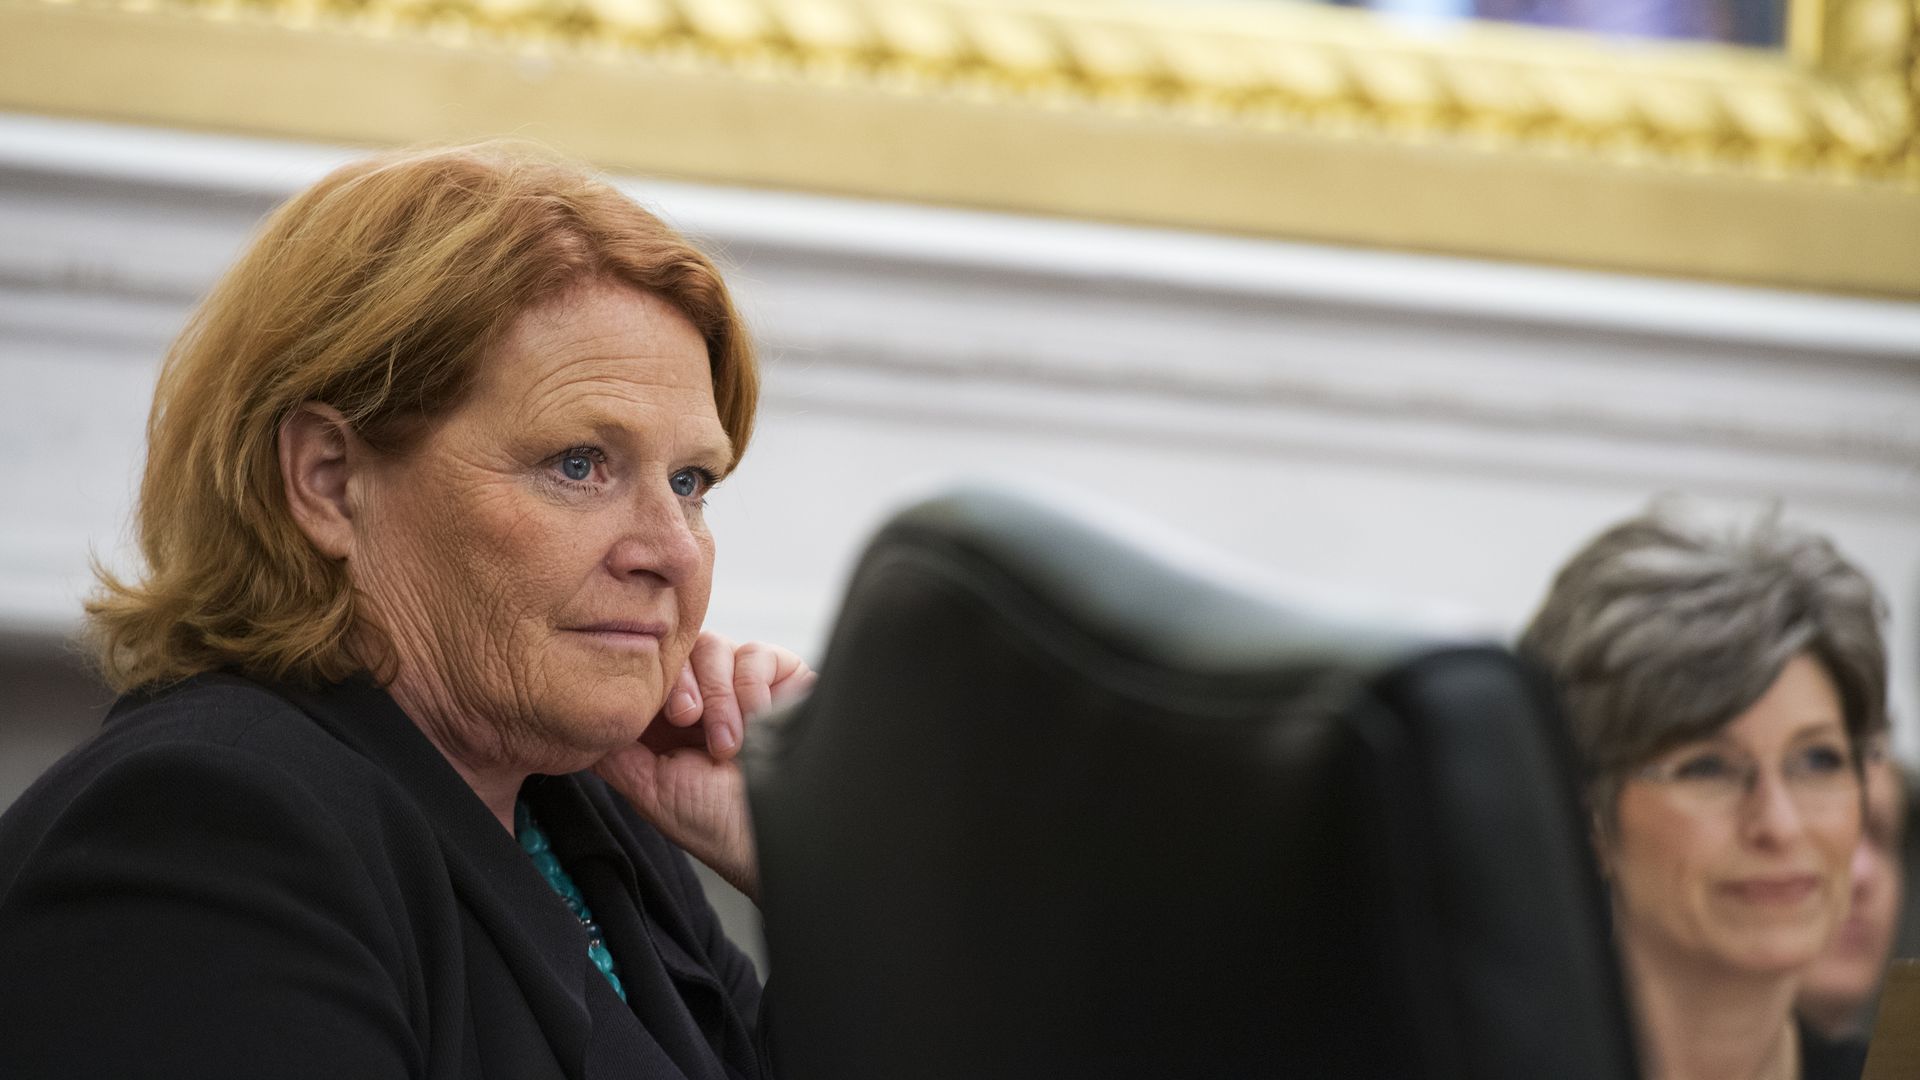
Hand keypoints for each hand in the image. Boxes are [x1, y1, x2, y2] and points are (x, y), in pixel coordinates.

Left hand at [592, 633, 813, 901]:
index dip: (648, 681)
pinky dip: (753, 689)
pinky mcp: (781, 676)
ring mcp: (741, 683)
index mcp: (667, 718)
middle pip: (677, 649)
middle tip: (687, 721)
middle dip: (680, 684)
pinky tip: (761, 724)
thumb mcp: (648, 787)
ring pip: (714, 647)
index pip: (647, 670)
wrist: (776, 837)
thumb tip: (576, 718)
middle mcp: (703, 694)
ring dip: (719, 697)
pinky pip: (757, 654)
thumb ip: (613, 749)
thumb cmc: (715, 824)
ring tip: (728, 746)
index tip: (658, 716)